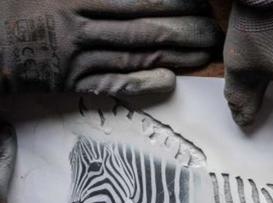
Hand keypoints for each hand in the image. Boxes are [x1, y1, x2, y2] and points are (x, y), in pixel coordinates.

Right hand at [0, 0, 219, 94]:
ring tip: (206, 53)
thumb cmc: (18, 6)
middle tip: (214, 31)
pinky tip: (171, 80)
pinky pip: (114, 84)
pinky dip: (144, 83)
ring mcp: (75, 57)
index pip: (137, 0)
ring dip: (177, 56)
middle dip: (187, 30)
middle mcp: (76, 27)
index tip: (198, 3)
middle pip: (145, 29)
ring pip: (137, 56)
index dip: (173, 3)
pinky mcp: (71, 82)